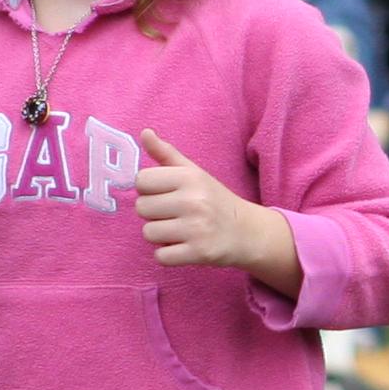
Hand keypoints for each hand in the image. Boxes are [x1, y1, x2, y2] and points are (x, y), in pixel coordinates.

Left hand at [134, 129, 293, 273]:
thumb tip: (144, 132)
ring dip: (160, 235)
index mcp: (189, 177)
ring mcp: (196, 228)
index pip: (141, 180)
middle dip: (154, 213)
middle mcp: (193, 200)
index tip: (165, 193)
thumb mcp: (193, 172)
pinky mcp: (199, 253)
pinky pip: (160, 257)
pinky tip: (182, 246)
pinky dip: (168, 255)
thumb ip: (166, 153)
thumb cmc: (214, 199)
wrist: (247, 231)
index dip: (149, 189)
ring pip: (148, 233)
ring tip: (179, 230)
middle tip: (174, 214)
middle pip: (142, 208)